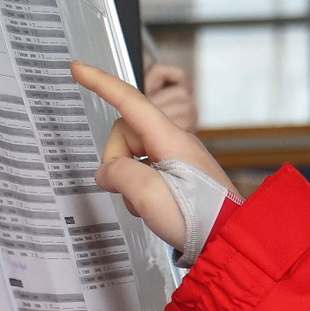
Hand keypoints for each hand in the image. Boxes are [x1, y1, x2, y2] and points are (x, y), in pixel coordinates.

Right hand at [72, 61, 227, 248]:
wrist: (231, 241)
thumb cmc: (200, 220)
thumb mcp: (148, 194)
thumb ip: (118, 174)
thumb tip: (107, 172)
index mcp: (170, 139)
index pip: (129, 100)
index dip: (100, 83)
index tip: (78, 68)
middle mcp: (176, 144)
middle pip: (126, 134)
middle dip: (115, 160)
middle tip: (126, 190)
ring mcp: (179, 161)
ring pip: (133, 156)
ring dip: (128, 180)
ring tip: (146, 205)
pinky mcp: (180, 178)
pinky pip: (146, 172)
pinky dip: (139, 189)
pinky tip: (152, 208)